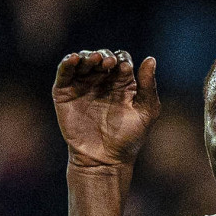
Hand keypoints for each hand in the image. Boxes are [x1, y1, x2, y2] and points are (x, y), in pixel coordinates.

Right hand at [53, 49, 160, 171]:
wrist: (104, 159)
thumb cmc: (129, 138)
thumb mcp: (146, 111)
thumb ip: (149, 86)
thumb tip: (150, 59)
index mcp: (121, 83)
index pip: (121, 60)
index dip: (122, 60)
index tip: (125, 69)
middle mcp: (102, 81)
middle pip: (101, 57)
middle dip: (105, 56)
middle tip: (109, 64)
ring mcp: (82, 85)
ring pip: (83, 61)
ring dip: (88, 56)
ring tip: (94, 60)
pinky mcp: (64, 93)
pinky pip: (64, 72)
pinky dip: (67, 62)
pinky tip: (73, 59)